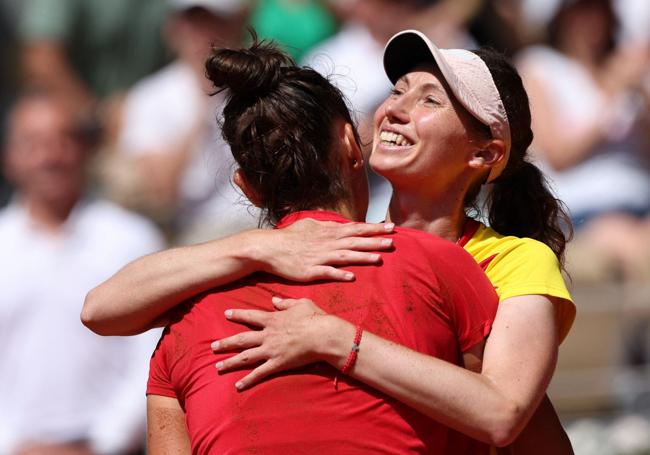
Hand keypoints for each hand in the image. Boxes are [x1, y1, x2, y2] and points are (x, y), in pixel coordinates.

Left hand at [212, 297, 342, 389]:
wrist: (323, 335)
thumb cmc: (314, 318)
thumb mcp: (300, 303)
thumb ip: (285, 302)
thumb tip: (274, 300)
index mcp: (272, 319)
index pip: (250, 316)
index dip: (238, 315)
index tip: (226, 314)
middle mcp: (267, 335)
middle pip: (242, 339)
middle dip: (226, 343)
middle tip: (212, 347)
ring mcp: (271, 350)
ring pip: (245, 356)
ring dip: (230, 362)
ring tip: (217, 367)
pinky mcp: (278, 364)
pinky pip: (259, 373)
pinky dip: (248, 380)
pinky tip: (237, 385)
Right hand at [257, 218, 393, 281]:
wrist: (268, 248)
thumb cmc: (288, 237)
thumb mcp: (309, 225)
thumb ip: (326, 225)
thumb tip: (339, 224)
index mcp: (328, 232)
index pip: (355, 229)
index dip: (373, 229)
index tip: (390, 227)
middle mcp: (327, 243)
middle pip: (355, 242)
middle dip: (375, 241)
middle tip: (393, 241)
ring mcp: (319, 257)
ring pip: (345, 257)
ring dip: (362, 257)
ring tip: (379, 258)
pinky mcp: (310, 271)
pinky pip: (327, 273)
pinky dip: (339, 274)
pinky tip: (351, 277)